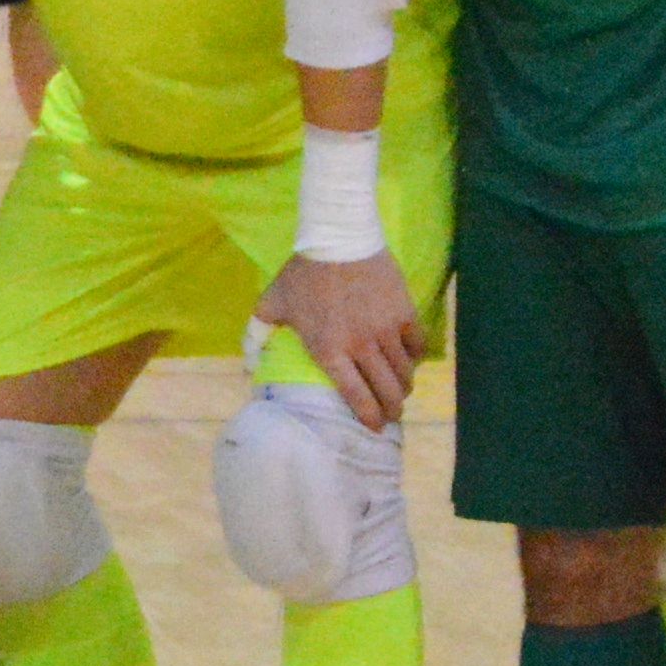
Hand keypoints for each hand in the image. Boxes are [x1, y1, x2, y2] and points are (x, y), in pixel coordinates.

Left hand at [252, 252, 423, 432]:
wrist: (338, 238)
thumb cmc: (302, 273)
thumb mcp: (272, 303)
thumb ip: (257, 334)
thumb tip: (248, 364)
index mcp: (328, 350)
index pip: (356, 397)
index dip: (369, 418)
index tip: (374, 427)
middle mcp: (360, 346)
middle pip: (387, 391)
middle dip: (392, 409)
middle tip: (392, 414)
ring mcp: (385, 330)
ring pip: (404, 371)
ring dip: (404, 386)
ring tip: (401, 391)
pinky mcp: (404, 313)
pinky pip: (417, 345)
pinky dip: (415, 357)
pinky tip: (410, 360)